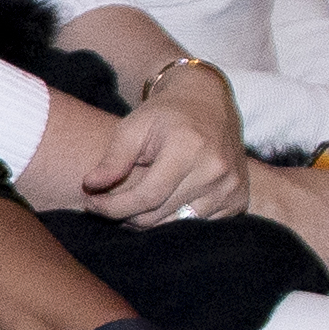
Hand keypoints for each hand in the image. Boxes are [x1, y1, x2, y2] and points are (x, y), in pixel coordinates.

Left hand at [78, 78, 248, 221]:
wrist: (209, 103)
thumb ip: (113, 158)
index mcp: (190, 148)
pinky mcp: (238, 200)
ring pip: (177, 225)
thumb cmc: (165, 115)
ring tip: (130, 205)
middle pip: (160, 214)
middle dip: (125, 215)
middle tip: (104, 205)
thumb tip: (89, 186)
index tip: (91, 204)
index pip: (147, 195)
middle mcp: (216, 170)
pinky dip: (174, 222)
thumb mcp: (134, 126)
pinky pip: (198, 226)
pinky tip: (159, 206)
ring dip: (148, 221)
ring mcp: (231, 187)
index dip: (114, 207)